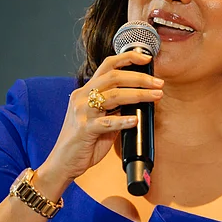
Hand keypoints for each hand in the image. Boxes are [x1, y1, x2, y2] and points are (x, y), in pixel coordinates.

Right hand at [43, 50, 163, 182]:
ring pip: (113, 96)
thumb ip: (116, 109)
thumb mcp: (101, 120)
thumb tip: (140, 101)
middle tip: (158, 83)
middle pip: (114, 77)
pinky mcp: (85, 129)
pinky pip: (107, 122)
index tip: (146, 58)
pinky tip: (136, 121)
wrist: (63, 162)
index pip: (107, 66)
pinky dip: (123, 121)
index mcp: (86, 91)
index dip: (127, 58)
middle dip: (140, 78)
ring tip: (156, 97)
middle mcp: (82, 97)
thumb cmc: (84, 142)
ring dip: (138, 95)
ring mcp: (82, 112)